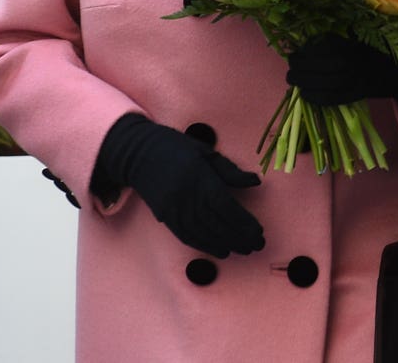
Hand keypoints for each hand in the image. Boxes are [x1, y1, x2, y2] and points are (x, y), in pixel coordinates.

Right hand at [93, 114, 264, 258]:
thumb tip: (255, 182)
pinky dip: (205, 246)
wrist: (138, 153)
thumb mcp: (205, 152)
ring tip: (243, 250)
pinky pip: (187, 237)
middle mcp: (187, 197)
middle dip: (239, 237)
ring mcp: (174, 209)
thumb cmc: (176, 147)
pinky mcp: (165, 217)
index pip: (225, 206)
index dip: (243, 222)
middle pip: (217, 223)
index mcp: (199, 178)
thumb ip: (230, 170)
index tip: (258, 230)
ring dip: (226, 244)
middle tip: (257, 245)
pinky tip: (220, 251)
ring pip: (204, 234)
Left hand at [286, 34, 397, 104]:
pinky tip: (304, 93)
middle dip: (295, 69)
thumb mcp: (347, 40)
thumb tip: (303, 47)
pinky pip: (323, 99)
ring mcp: (343, 83)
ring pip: (312, 85)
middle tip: (290, 69)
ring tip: (294, 80)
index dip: (298, 55)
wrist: (388, 74)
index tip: (293, 55)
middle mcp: (341, 65)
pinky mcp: (346, 97)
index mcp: (340, 48)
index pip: (310, 53)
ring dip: (299, 83)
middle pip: (308, 69)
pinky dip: (310, 97)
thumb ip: (326, 41)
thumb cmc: (365, 53)